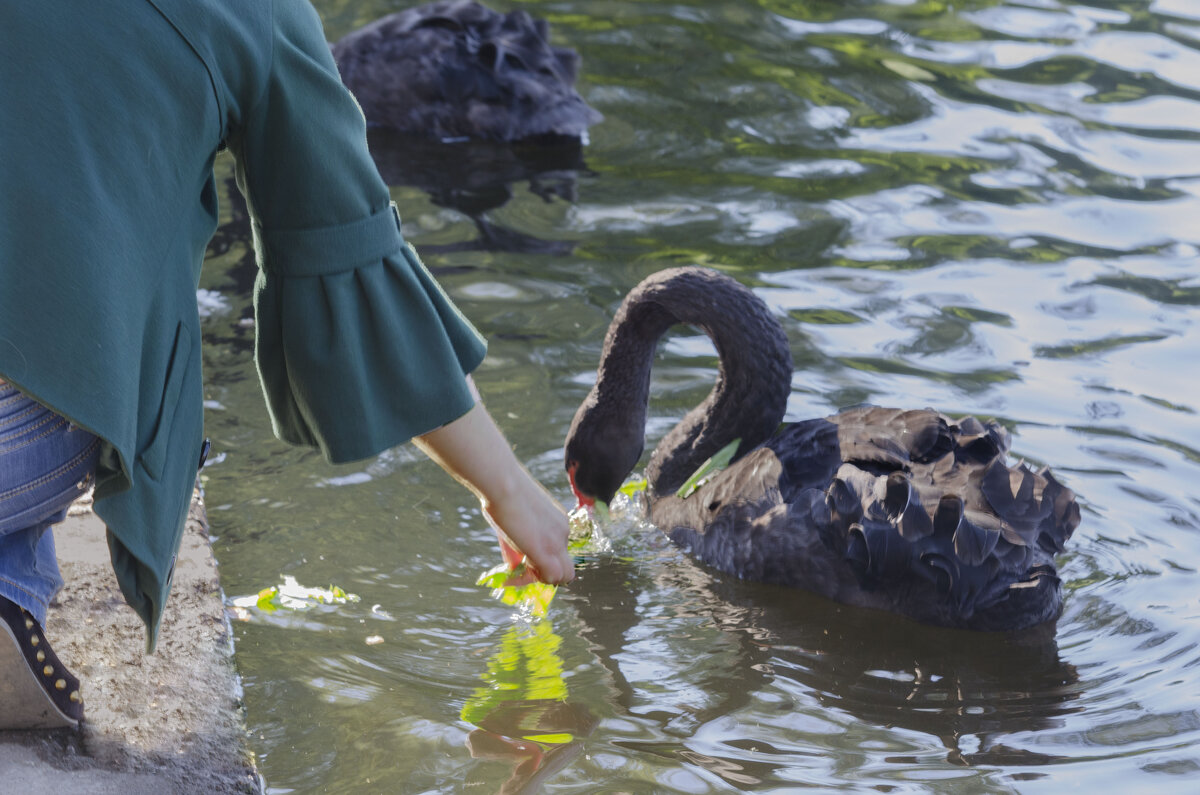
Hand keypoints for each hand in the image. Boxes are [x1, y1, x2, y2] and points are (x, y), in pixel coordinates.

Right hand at [414, 381, 574, 585]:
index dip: (541, 563)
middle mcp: (563, 531)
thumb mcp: (514, 520)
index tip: (521, 561)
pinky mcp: (546, 551)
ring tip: (514, 571)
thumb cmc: (502, 492)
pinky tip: (514, 574)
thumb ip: (517, 546)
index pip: (559, 554)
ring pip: (560, 576)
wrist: (502, 482)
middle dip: (542, 574)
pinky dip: (532, 581)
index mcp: (558, 521)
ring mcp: (557, 542)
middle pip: (564, 568)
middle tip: (520, 569)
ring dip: (537, 578)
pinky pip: (550, 578)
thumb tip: (513, 566)